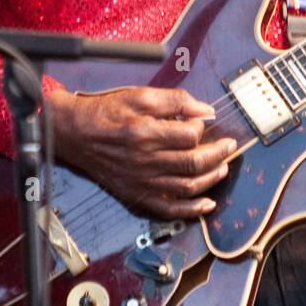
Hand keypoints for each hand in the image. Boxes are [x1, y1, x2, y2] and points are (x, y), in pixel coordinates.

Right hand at [46, 85, 237, 219]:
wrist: (76, 134)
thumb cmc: (108, 113)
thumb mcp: (140, 96)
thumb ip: (175, 101)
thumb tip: (205, 111)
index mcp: (146, 134)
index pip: (190, 135)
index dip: (203, 127)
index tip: (204, 121)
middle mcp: (145, 161)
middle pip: (194, 162)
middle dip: (218, 154)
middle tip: (229, 146)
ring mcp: (142, 181)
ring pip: (187, 186)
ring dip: (211, 178)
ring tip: (223, 167)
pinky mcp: (136, 194)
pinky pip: (168, 208)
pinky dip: (191, 209)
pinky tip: (207, 203)